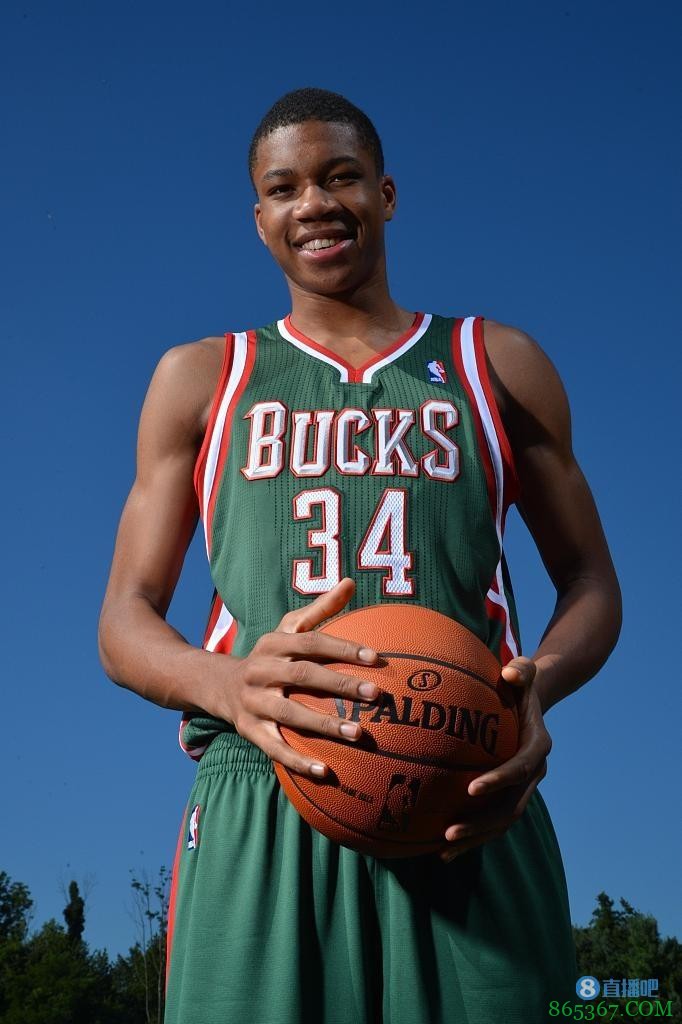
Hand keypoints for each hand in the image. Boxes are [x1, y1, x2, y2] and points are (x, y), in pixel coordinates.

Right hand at [221, 578, 380, 778]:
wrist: (216, 685)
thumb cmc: (270, 656)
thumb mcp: (287, 630)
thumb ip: (320, 609)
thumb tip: (349, 582)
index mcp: (275, 644)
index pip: (311, 643)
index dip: (342, 648)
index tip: (375, 657)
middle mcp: (262, 671)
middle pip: (303, 676)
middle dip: (340, 685)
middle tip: (376, 695)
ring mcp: (254, 703)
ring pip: (291, 715)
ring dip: (325, 725)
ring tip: (359, 734)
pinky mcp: (249, 731)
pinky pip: (275, 748)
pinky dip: (298, 761)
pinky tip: (326, 772)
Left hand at [439, 656, 551, 862]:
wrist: (533, 700)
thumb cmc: (520, 682)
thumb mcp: (524, 671)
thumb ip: (521, 669)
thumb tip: (510, 671)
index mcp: (538, 746)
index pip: (520, 768)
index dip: (498, 780)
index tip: (471, 789)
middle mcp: (534, 772)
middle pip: (511, 807)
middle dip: (482, 822)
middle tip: (449, 831)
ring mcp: (523, 787)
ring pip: (502, 821)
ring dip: (475, 837)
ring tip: (443, 849)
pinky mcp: (510, 793)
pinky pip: (492, 819)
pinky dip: (472, 834)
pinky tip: (442, 846)